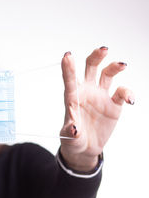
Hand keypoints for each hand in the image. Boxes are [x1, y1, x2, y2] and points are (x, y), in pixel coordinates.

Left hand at [59, 47, 133, 171]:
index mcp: (72, 97)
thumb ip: (70, 132)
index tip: (67, 56)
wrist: (86, 147)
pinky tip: (130, 100)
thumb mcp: (68, 137)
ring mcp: (100, 96)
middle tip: (103, 50)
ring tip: (122, 65)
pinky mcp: (114, 104)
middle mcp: (87, 92)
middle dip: (96, 56)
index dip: (68, 68)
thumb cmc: (73, 139)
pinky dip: (127, 93)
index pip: (70, 80)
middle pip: (91, 67)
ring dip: (114, 67)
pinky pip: (122, 93)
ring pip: (107, 74)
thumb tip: (73, 128)